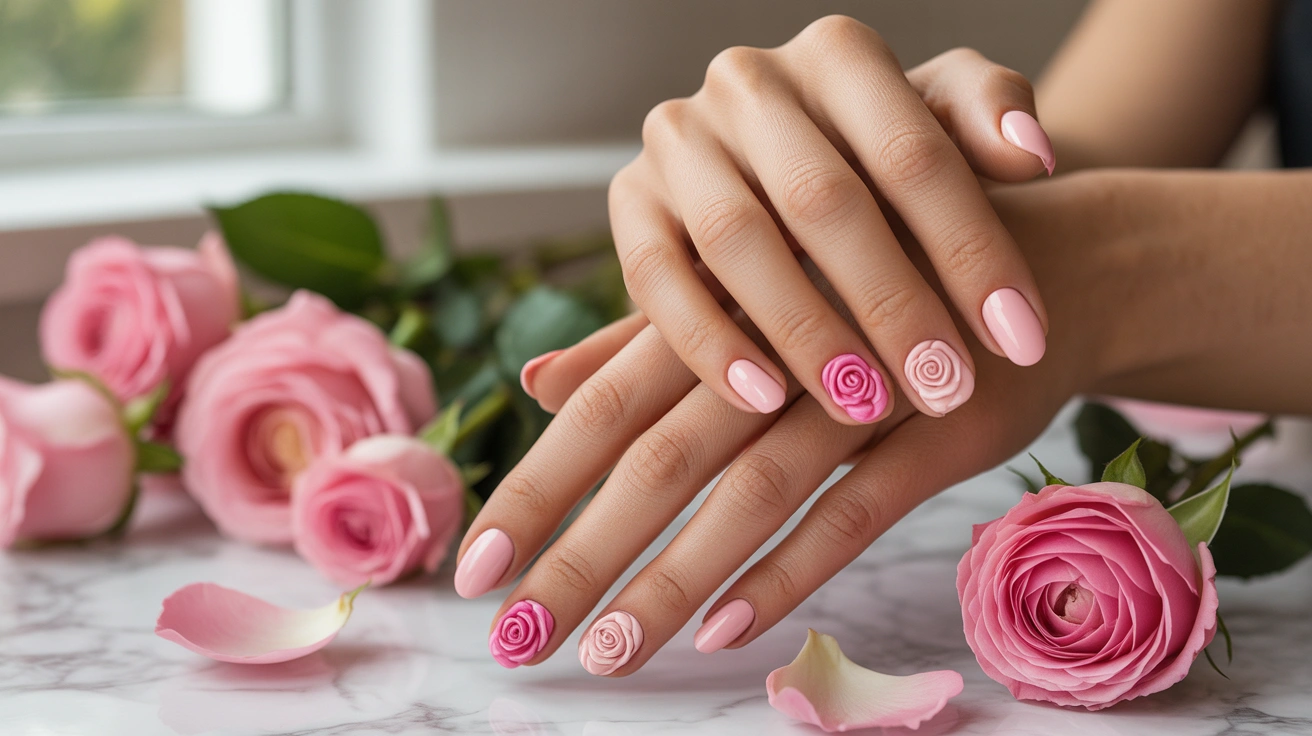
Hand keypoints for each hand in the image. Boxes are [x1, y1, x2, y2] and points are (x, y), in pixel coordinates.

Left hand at [459, 172, 1113, 674]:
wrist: (1034, 266)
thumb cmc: (869, 280)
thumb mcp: (754, 293)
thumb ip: (644, 341)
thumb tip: (535, 384)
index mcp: (721, 305)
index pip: (605, 406)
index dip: (537, 484)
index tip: (476, 566)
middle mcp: (780, 343)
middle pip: (659, 460)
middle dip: (582, 555)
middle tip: (514, 637)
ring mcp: (865, 387)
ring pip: (749, 495)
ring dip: (673, 579)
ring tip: (606, 653)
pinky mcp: (940, 432)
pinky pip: (855, 512)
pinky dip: (790, 570)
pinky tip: (726, 630)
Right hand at [607, 15, 1054, 427]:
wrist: (792, 162)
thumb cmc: (882, 154)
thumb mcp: (944, 117)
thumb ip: (991, 117)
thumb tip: (1030, 155)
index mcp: (836, 54)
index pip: (914, 153)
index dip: (971, 250)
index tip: (1020, 340)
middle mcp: (748, 83)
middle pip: (824, 199)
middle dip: (892, 303)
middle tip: (946, 386)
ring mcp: (679, 140)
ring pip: (736, 239)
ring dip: (804, 331)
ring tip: (866, 403)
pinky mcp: (630, 201)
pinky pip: (655, 278)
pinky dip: (707, 342)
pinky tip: (764, 399)